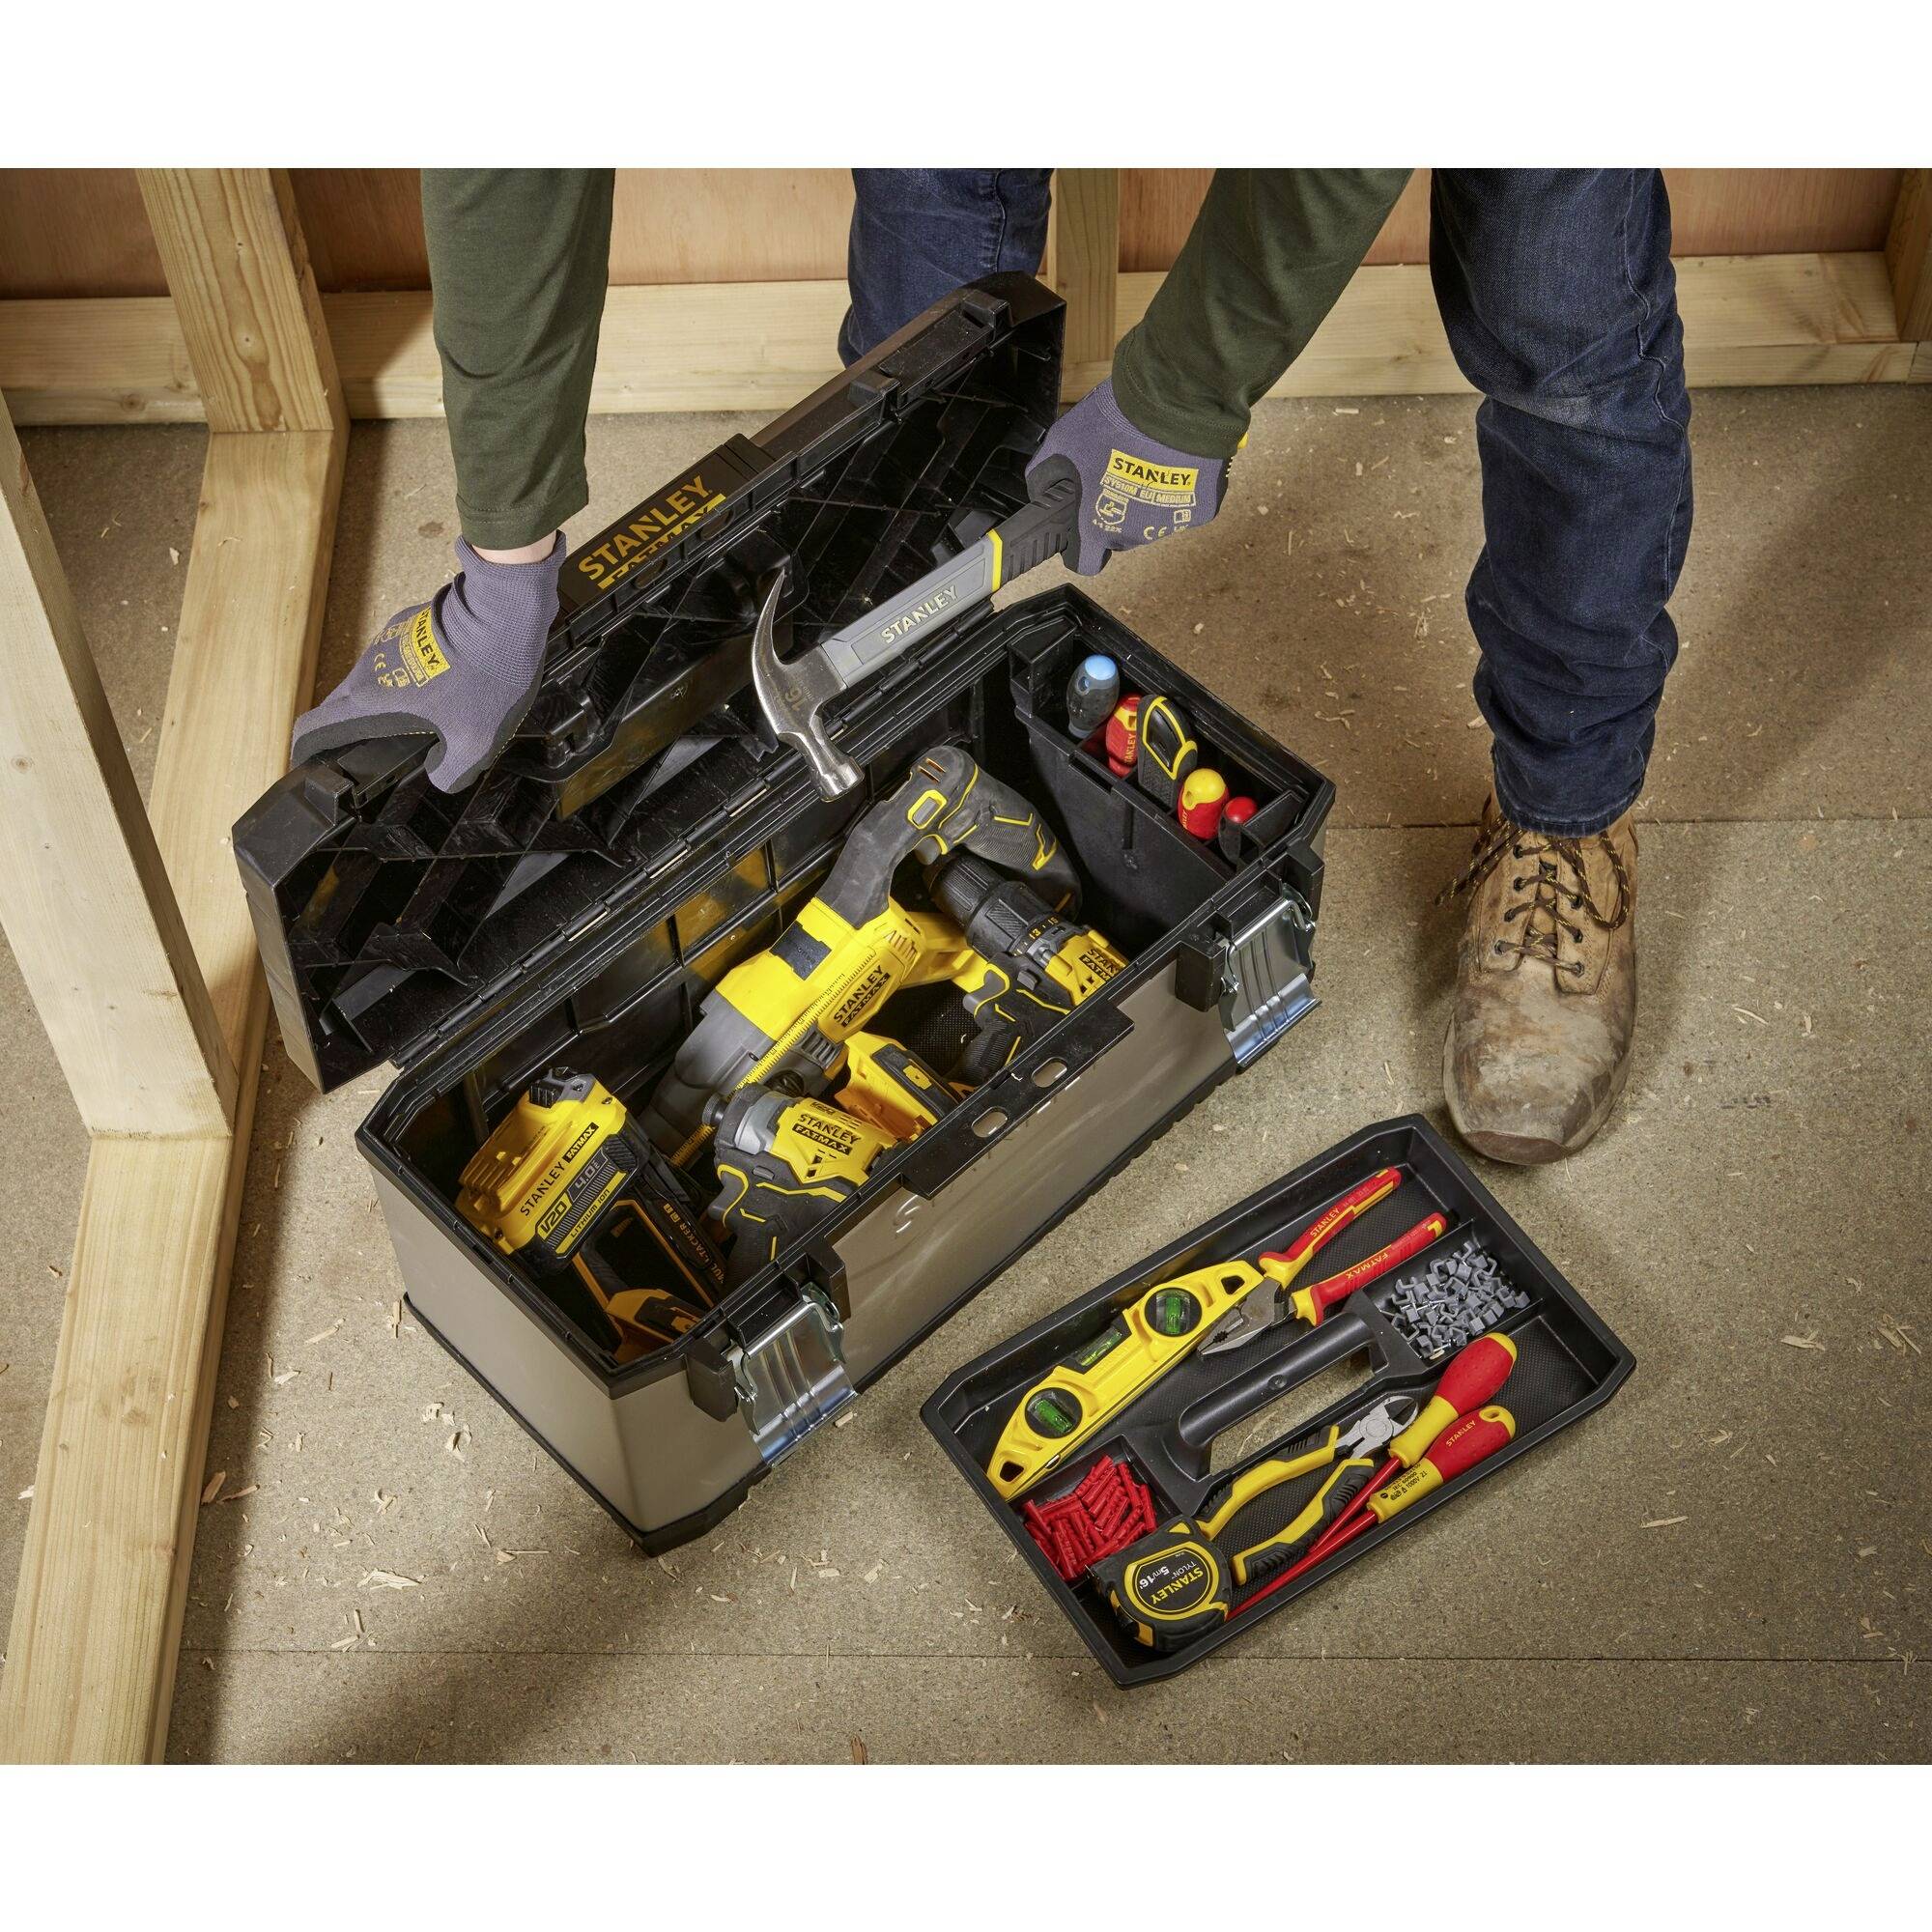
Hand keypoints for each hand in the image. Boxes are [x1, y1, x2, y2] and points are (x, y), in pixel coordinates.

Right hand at [290, 534, 563, 791]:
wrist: (501, 612)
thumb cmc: (485, 676)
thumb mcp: (475, 742)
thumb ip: (451, 772)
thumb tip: (438, 776)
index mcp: (370, 700)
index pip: (313, 727)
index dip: (304, 750)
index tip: (308, 766)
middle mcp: (366, 669)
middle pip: (336, 706)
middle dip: (340, 732)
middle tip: (358, 755)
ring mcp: (384, 643)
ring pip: (364, 682)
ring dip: (372, 705)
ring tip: (401, 728)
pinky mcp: (404, 627)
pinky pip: (390, 661)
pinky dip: (398, 681)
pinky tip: (431, 692)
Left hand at [1026, 377, 1231, 576]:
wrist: (1173, 405)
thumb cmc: (1113, 424)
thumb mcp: (1061, 443)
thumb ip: (1046, 475)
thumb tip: (1042, 489)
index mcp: (1095, 526)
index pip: (1085, 562)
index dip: (1081, 547)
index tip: (1082, 531)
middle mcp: (1132, 534)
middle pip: (1119, 535)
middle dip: (1115, 511)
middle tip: (1116, 473)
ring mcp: (1169, 524)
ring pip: (1151, 520)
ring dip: (1146, 498)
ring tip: (1146, 460)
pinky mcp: (1200, 510)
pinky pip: (1183, 504)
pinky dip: (1178, 488)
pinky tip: (1174, 462)